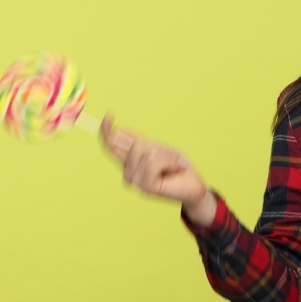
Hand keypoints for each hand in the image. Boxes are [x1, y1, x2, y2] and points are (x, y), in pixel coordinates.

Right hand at [100, 112, 216, 224]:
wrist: (194, 186)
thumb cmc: (177, 167)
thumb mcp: (159, 149)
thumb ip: (139, 142)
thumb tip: (118, 129)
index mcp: (129, 161)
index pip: (111, 144)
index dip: (106, 129)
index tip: (109, 114)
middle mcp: (127, 172)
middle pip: (136, 144)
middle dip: (158, 147)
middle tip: (170, 159)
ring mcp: (135, 181)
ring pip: (148, 153)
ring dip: (167, 157)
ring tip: (173, 166)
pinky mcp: (145, 187)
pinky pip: (155, 164)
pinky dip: (170, 163)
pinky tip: (174, 171)